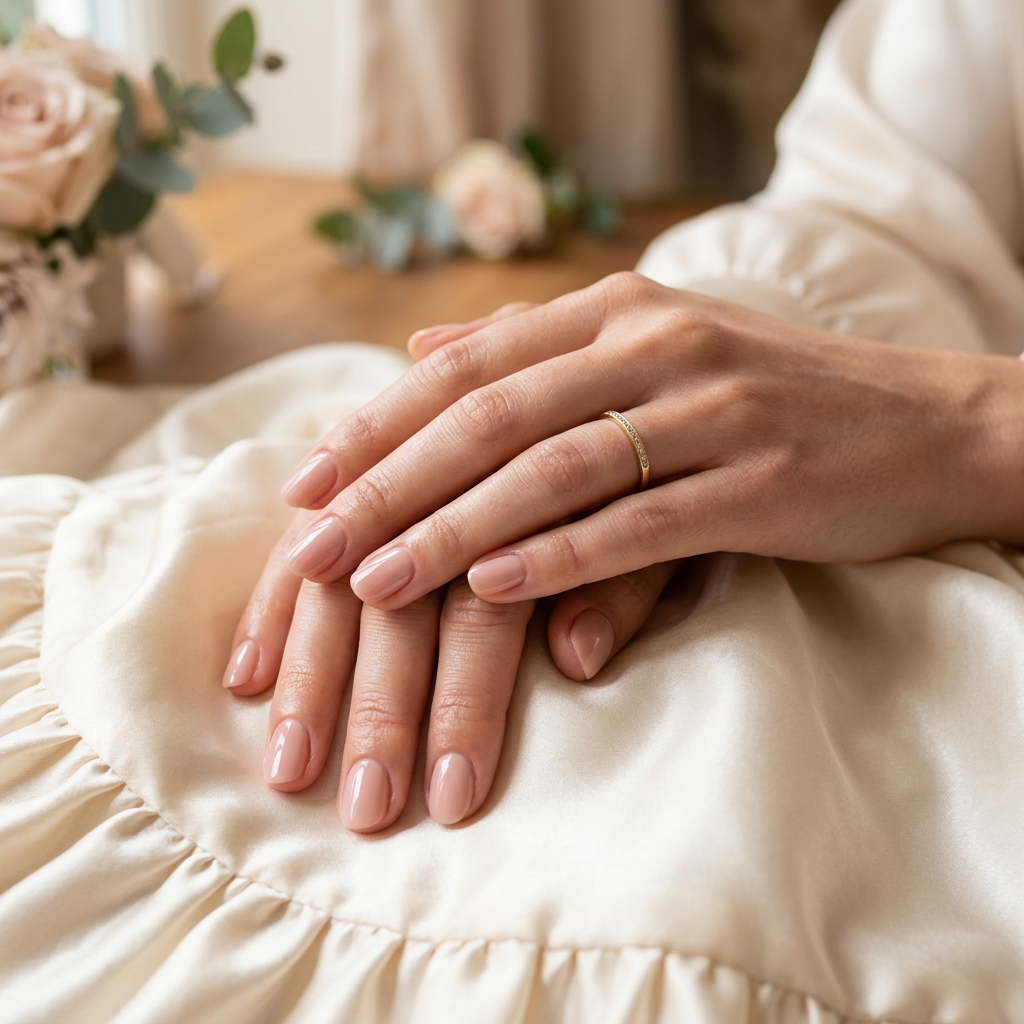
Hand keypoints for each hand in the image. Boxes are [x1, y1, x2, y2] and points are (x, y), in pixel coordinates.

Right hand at [223, 510, 681, 830]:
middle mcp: (452, 475)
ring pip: (336, 566)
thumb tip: (576, 658)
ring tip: (286, 770)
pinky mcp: (360, 476)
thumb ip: (622, 583)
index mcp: (536, 490)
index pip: (487, 603)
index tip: (452, 794)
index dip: (468, 697)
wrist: (616, 384)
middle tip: (366, 810)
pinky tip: (246, 674)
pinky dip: (273, 603)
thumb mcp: (662, 527)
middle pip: (404, 594)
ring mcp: (398, 471)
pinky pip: (300, 533)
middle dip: (382, 704)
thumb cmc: (649, 478)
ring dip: (310, 669)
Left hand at [276, 272, 1023, 607]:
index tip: (304, 483)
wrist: (925, 424)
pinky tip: (493, 591)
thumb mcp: (651, 349)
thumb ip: (535, 349)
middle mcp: (656, 344)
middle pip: (491, 417)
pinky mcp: (759, 485)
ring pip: (553, 471)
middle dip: (387, 486)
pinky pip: (640, 522)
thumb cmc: (767, 397)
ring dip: (454, 530)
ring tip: (374, 582)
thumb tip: (424, 350)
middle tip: (310, 546)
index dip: (377, 426)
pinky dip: (560, 558)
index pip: (467, 368)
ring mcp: (711, 411)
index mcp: (619, 308)